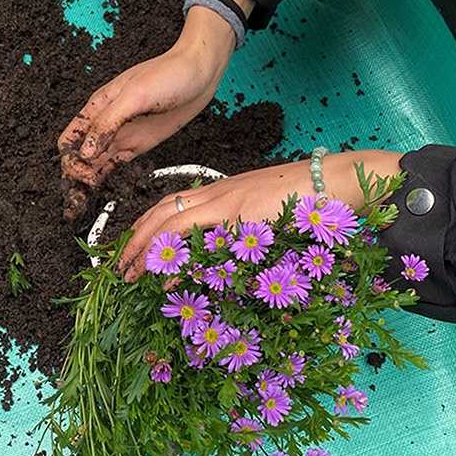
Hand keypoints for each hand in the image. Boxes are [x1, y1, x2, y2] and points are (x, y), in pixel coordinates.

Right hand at [59, 0, 254, 218]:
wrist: (199, 74)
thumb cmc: (168, 74)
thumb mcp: (135, 95)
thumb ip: (108, 123)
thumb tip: (85, 151)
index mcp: (97, 107)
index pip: (69, 139)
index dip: (70, 160)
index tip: (84, 174)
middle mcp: (105, 124)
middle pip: (78, 156)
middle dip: (72, 179)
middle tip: (74, 202)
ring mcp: (121, 135)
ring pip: (93, 164)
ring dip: (84, 185)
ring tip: (77, 207)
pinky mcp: (137, 144)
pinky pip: (114, 165)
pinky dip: (104, 179)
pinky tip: (98, 193)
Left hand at [118, 151, 402, 280]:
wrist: (338, 180)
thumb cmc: (308, 200)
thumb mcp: (267, 218)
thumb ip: (243, 234)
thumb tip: (221, 260)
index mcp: (222, 192)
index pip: (172, 205)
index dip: (147, 226)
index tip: (131, 249)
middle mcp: (217, 191)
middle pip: (161, 210)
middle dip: (134, 238)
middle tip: (117, 266)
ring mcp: (226, 199)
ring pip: (170, 219)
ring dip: (144, 248)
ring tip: (126, 273)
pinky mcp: (239, 211)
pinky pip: (196, 232)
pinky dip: (175, 255)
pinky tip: (162, 275)